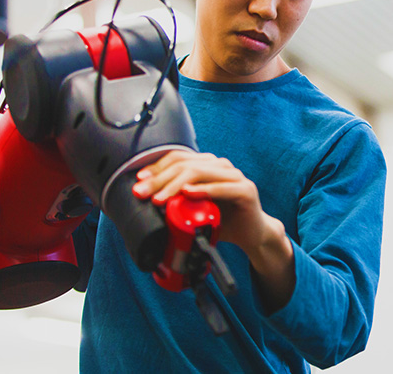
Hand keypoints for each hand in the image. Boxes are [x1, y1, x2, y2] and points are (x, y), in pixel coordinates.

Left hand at [132, 150, 265, 252]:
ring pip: (200, 172)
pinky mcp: (246, 190)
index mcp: (209, 165)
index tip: (139, 180)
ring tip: (160, 198)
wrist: (253, 235)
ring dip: (175, 185)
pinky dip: (203, 190)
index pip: (179, 158)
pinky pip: (222, 187)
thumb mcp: (194, 210)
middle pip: (185, 164)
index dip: (157, 167)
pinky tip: (188, 193)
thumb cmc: (223, 221)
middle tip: (142, 192)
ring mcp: (235, 176)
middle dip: (160, 178)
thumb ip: (177, 201)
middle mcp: (221, 166)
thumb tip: (148, 201)